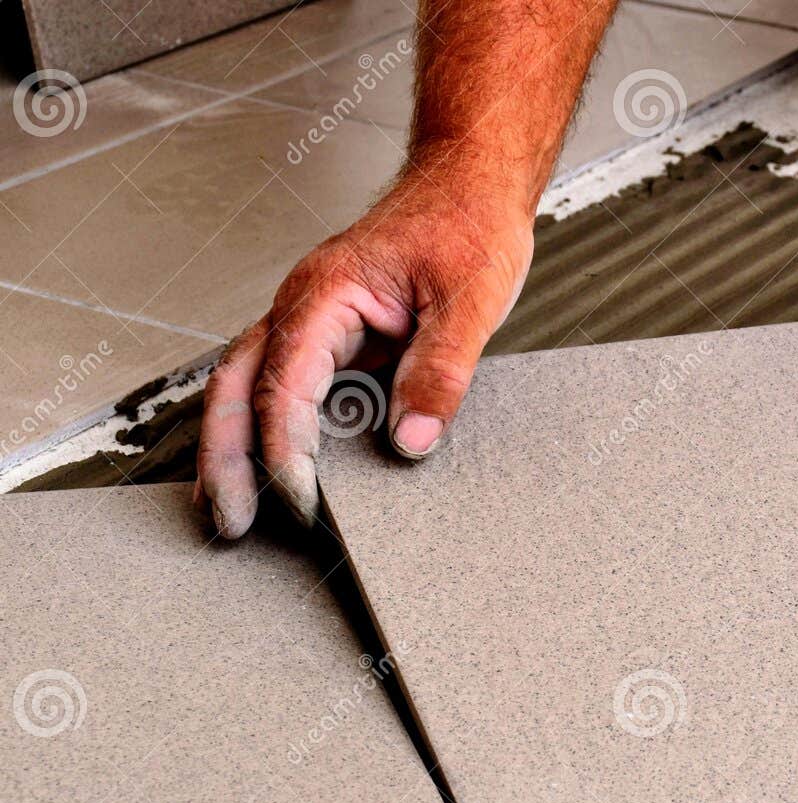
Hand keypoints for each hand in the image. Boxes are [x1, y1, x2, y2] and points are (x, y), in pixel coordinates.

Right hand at [195, 157, 533, 536]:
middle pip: (236, 388)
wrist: (473, 185)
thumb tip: (413, 440)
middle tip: (231, 524)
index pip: (285, 385)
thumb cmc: (469, 226)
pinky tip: (270, 470)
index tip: (301, 502)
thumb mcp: (473, 301)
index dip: (286, 450)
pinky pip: (281, 385)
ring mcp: (312, 321)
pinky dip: (265, 429)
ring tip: (229, 512)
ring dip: (232, 449)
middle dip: (226, 460)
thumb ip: (441, 371)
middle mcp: (304, 307)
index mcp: (328, 293)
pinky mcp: (330, 336)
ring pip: (245, 387)